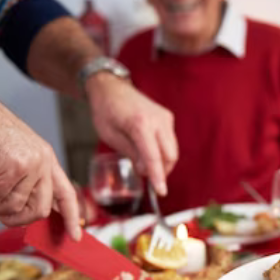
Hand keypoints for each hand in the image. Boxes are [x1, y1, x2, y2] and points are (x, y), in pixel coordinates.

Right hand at [0, 85, 80, 239]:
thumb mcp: (9, 154)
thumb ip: (19, 179)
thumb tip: (18, 212)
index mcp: (46, 158)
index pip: (66, 193)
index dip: (71, 217)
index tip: (75, 237)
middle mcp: (43, 161)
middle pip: (38, 210)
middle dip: (11, 219)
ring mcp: (29, 164)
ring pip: (12, 207)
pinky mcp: (11, 167)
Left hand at [86, 74, 177, 195]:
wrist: (111, 88)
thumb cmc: (106, 111)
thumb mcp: (111, 136)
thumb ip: (131, 154)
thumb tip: (147, 170)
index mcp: (140, 124)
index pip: (154, 157)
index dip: (158, 177)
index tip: (161, 192)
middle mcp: (157, 120)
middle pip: (170, 156)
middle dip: (161, 170)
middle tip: (143, 172)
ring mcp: (165, 118)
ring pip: (172, 150)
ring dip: (161, 161)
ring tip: (143, 160)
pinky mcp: (167, 117)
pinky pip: (170, 142)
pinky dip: (162, 151)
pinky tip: (147, 149)